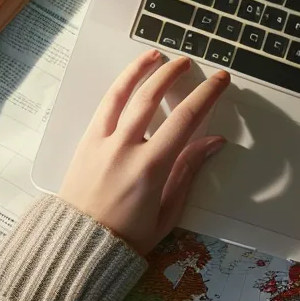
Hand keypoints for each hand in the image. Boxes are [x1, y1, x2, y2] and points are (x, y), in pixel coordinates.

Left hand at [60, 50, 230, 252]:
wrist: (79, 246)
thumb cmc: (127, 236)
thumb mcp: (167, 212)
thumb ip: (188, 172)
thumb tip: (213, 142)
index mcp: (149, 168)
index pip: (184, 120)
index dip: (205, 96)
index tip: (219, 80)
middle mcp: (124, 149)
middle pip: (151, 99)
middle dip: (172, 75)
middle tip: (189, 62)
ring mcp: (101, 143)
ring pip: (122, 95)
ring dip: (141, 71)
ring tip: (156, 54)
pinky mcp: (85, 143)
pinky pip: (103, 107)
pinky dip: (118, 88)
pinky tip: (129, 79)